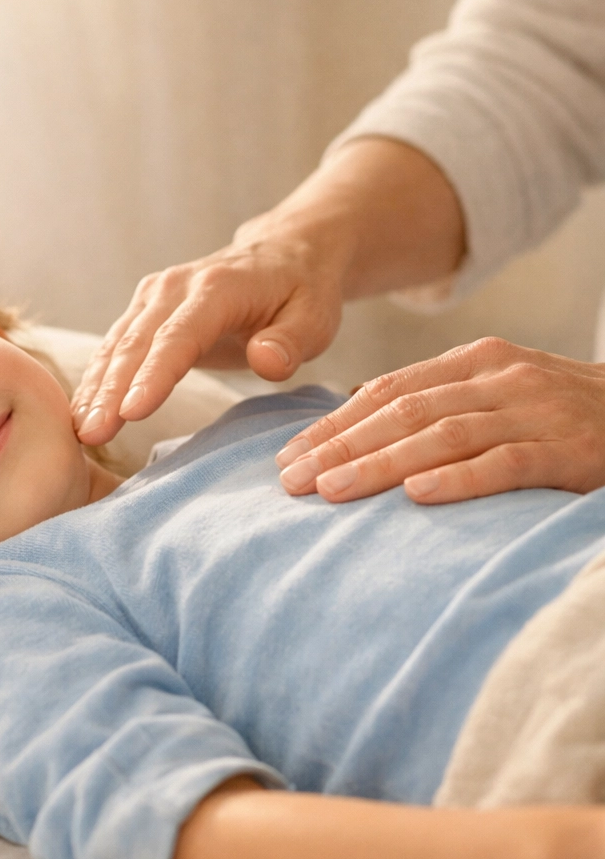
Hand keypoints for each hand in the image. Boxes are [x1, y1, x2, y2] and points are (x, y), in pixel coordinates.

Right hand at [70, 217, 346, 445]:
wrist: (283, 253)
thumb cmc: (302, 292)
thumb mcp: (316, 317)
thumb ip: (291, 341)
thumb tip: (265, 360)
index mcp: (217, 288)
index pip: (179, 336)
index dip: (154, 375)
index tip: (132, 412)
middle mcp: (175, 287)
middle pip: (136, 344)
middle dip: (111, 391)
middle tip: (92, 434)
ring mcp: (153, 297)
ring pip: (116, 347)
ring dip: (95, 389)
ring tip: (80, 431)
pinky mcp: (143, 311)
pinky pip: (113, 348)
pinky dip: (96, 380)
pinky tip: (82, 413)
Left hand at [276, 337, 604, 503]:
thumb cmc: (558, 412)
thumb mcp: (494, 389)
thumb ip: (431, 396)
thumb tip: (352, 404)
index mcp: (473, 362)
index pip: (386, 392)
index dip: (333, 424)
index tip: (288, 456)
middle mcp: (500, 379)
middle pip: (403, 413)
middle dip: (341, 447)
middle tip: (292, 480)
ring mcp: (536, 411)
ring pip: (443, 435)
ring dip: (380, 463)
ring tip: (332, 490)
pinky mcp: (570, 450)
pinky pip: (506, 462)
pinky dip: (459, 478)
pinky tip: (417, 495)